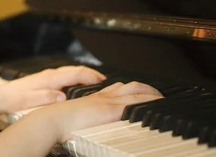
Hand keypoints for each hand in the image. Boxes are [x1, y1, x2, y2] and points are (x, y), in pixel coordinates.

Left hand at [0, 66, 106, 114]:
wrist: (1, 97)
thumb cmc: (14, 99)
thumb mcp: (29, 101)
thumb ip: (46, 97)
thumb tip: (62, 96)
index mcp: (49, 79)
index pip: (75, 73)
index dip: (90, 76)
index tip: (103, 80)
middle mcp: (50, 75)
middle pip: (75, 69)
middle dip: (91, 73)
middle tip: (105, 81)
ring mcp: (47, 76)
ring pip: (70, 71)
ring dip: (84, 74)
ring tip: (95, 82)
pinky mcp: (45, 80)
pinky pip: (65, 75)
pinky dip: (75, 77)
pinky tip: (77, 84)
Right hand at [35, 81, 163, 142]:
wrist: (52, 121)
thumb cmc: (59, 124)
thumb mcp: (76, 121)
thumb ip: (85, 121)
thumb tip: (85, 128)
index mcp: (94, 100)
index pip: (117, 89)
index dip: (130, 89)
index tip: (140, 92)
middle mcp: (103, 97)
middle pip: (129, 86)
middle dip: (145, 88)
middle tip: (158, 94)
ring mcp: (107, 102)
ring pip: (136, 91)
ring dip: (151, 93)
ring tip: (162, 99)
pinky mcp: (111, 109)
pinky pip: (135, 103)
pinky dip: (149, 102)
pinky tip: (158, 105)